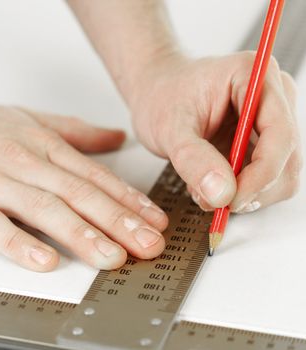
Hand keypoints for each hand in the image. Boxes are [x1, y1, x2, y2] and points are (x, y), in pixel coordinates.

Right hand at [0, 104, 167, 270]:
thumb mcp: (33, 120)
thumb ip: (78, 132)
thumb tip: (116, 137)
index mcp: (45, 146)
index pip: (96, 176)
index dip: (128, 199)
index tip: (154, 219)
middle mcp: (26, 164)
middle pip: (80, 195)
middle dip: (118, 221)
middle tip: (147, 243)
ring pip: (45, 210)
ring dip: (81, 235)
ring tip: (112, 257)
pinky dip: (19, 243)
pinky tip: (46, 261)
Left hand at [130, 52, 301, 212]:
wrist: (155, 97)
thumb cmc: (161, 99)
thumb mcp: (169, 128)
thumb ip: (193, 158)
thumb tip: (222, 193)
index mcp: (252, 76)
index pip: (279, 133)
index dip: (262, 174)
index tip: (232, 199)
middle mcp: (270, 98)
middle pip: (286, 160)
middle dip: (251, 189)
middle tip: (213, 199)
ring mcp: (267, 123)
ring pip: (279, 177)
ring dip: (244, 194)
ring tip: (204, 189)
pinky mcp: (258, 144)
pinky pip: (263, 181)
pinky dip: (239, 192)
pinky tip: (210, 185)